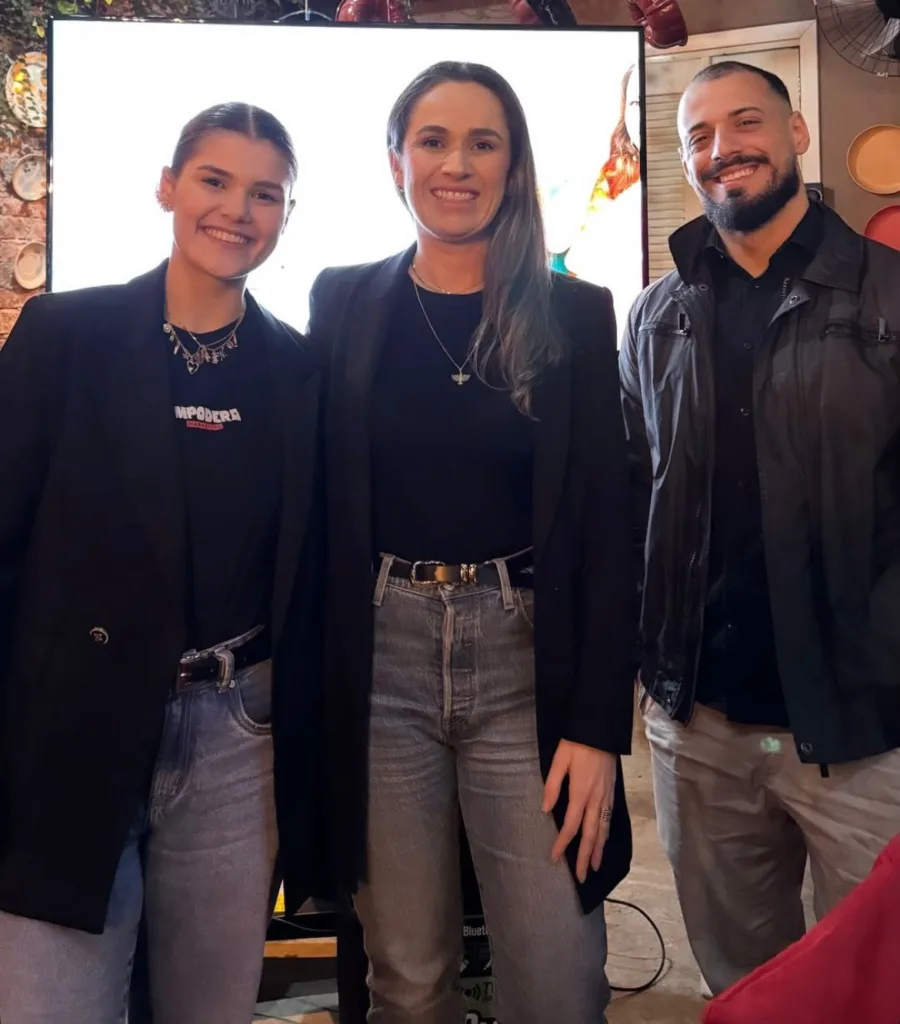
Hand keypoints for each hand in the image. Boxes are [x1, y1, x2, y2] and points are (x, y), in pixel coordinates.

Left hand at [542, 740, 616, 882]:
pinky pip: (610, 818)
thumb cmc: (577, 743)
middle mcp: (596, 799)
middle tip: (581, 876)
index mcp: (581, 793)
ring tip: (595, 866)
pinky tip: (604, 840)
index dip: (562, 844)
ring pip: (603, 829)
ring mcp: (606, 796)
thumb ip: (552, 785)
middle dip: (585, 857)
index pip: (571, 826)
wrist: (600, 729)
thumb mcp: (559, 760)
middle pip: (590, 834)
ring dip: (598, 849)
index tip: (555, 858)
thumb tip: (545, 810)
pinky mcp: (612, 791)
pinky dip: (607, 834)